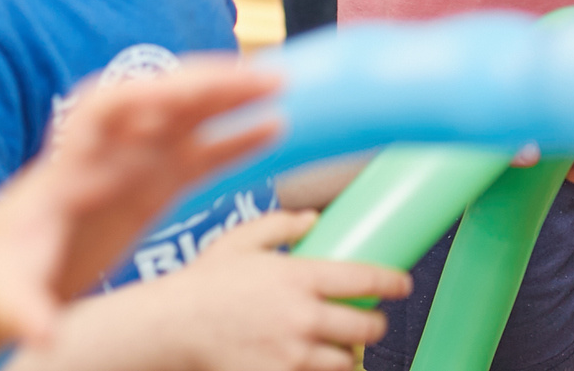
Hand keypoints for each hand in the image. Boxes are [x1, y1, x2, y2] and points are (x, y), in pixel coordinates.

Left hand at [0, 60, 286, 347]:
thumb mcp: (2, 295)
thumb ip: (23, 309)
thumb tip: (41, 334)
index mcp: (69, 165)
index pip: (104, 110)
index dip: (144, 94)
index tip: (182, 92)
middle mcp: (106, 153)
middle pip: (158, 98)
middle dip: (205, 82)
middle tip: (258, 75)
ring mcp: (132, 165)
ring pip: (186, 117)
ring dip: (227, 97)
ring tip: (278, 83)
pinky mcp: (151, 186)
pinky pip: (199, 153)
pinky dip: (234, 139)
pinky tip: (272, 127)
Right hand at [159, 210, 403, 368]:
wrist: (170, 327)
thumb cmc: (204, 282)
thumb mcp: (241, 240)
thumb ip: (281, 224)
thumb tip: (314, 218)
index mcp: (300, 277)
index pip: (365, 280)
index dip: (393, 283)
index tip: (403, 284)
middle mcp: (302, 317)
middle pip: (364, 327)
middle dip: (375, 325)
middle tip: (372, 321)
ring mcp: (291, 355)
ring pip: (344, 362)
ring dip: (348, 355)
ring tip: (341, 347)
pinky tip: (314, 364)